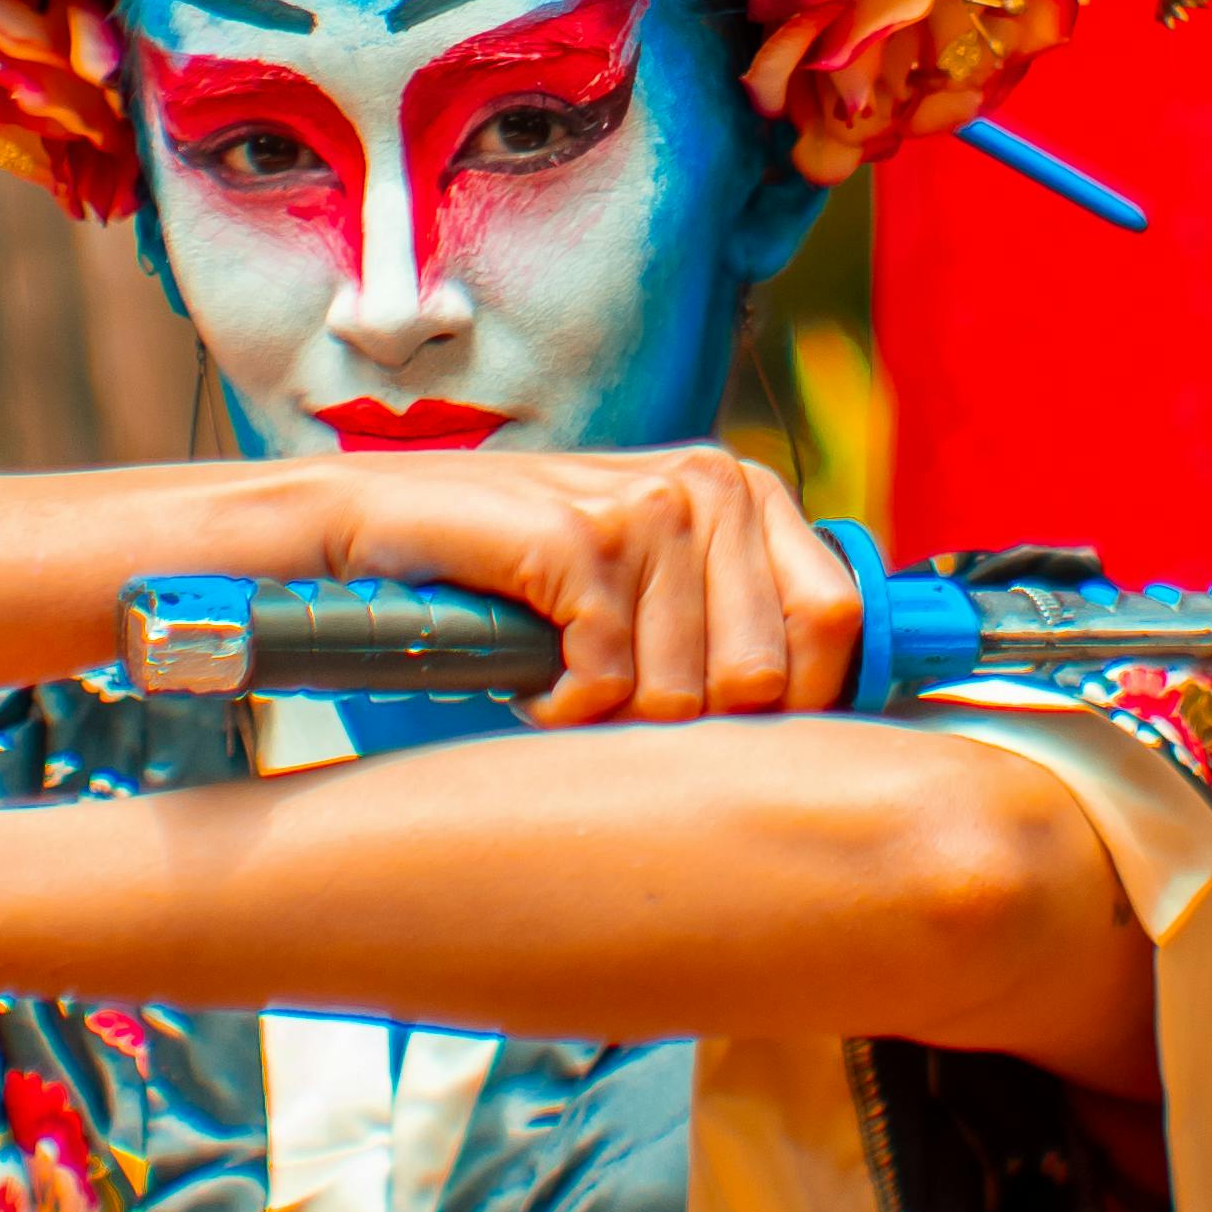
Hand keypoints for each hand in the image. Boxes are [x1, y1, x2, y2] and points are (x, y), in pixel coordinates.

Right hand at [293, 444, 859, 728]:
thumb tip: (821, 724)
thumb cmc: (519, 575)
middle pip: (763, 676)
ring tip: (564, 670)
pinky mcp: (580, 539)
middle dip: (687, 722)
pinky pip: (608, 685)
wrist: (375, 527)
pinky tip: (530, 672)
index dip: (792, 702)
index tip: (724, 727)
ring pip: (682, 696)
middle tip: (616, 695)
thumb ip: (734, 622)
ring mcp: (647, 506)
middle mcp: (711, 484)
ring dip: (609, 716)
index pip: (836, 622)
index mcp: (746, 491)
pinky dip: (559, 708)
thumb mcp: (651, 586)